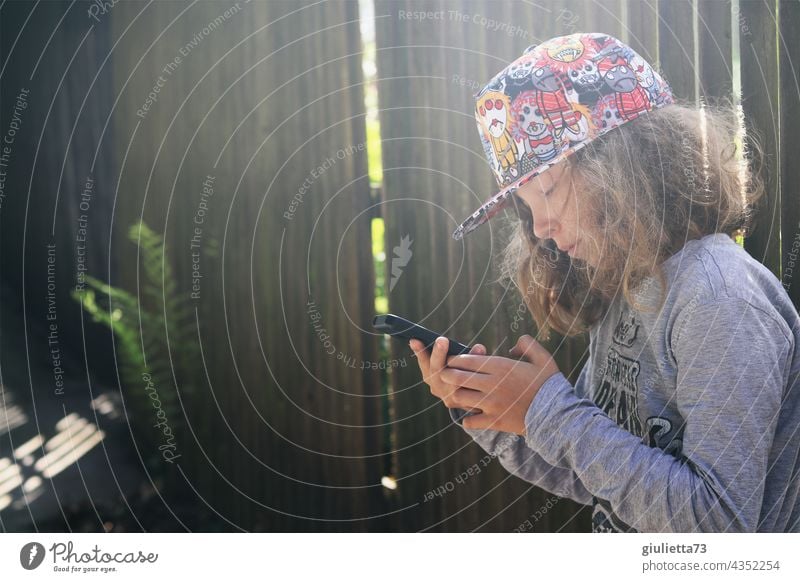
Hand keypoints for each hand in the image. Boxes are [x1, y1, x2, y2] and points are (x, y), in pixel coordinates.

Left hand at [411, 335, 560, 434]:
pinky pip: (469, 421)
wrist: (558, 415)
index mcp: (501, 367)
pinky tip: (471, 415)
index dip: (454, 359)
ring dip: (456, 395)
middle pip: (456, 377)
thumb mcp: (542, 358)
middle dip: (447, 375)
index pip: (467, 360)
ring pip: (459, 398)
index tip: (451, 360)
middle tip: (446, 375)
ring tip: (456, 394)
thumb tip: (513, 346)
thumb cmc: (549, 384)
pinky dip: (467, 418)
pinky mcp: (494, 421)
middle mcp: (492, 384)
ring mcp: (492, 404)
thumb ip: (527, 344)